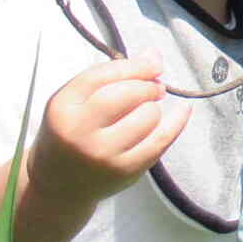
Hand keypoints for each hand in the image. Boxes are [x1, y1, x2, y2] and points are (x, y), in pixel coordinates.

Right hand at [28, 54, 189, 204]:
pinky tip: (183, 111)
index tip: (153, 63)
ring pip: (147, 116)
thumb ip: (108, 76)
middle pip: (126, 94)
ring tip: (147, 109)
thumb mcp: (74, 101)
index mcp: (62, 107)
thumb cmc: (70, 133)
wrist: (58, 185)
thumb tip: (153, 55)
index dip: (134, 66)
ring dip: (154, 107)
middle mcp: (79, 131)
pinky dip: (176, 122)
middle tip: (155, 86)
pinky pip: (160, 141)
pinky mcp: (124, 171)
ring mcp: (103, 154)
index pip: (103, 75)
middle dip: (148, 85)